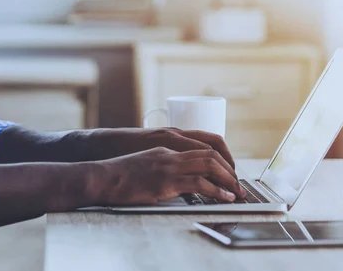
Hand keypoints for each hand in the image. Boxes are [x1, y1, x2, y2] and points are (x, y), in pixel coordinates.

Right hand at [92, 147, 245, 205]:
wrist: (104, 176)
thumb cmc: (121, 171)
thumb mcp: (147, 160)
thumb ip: (164, 163)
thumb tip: (178, 177)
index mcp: (167, 145)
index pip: (204, 145)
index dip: (221, 157)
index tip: (229, 170)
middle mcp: (171, 152)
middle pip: (211, 154)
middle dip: (229, 169)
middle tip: (238, 183)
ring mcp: (169, 166)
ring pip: (209, 166)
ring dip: (228, 179)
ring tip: (237, 191)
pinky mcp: (166, 182)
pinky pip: (199, 184)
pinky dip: (217, 191)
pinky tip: (224, 197)